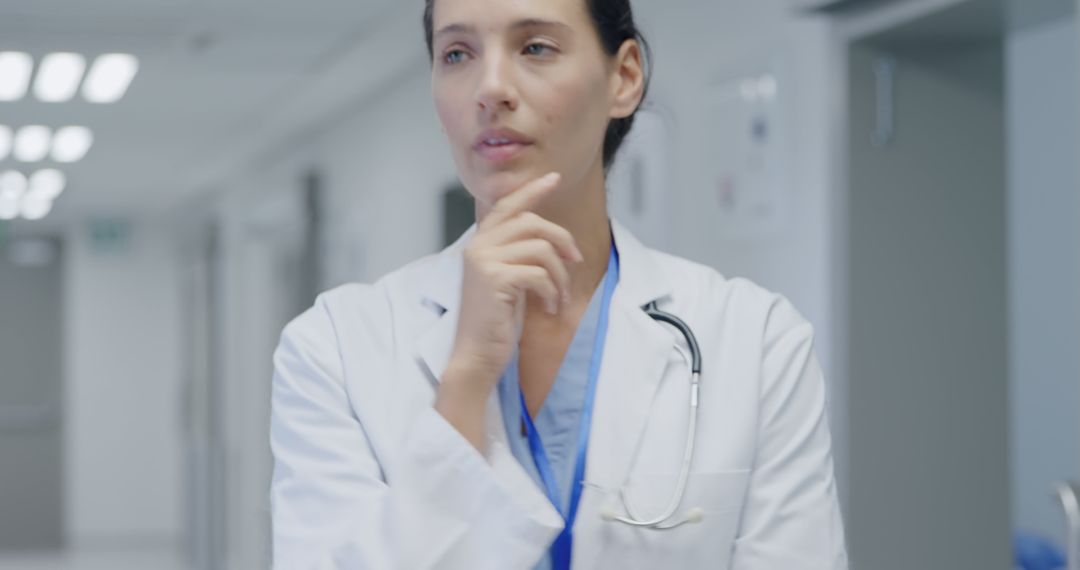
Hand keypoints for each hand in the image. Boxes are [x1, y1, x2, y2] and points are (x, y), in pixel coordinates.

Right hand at [435, 172, 583, 448]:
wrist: (477, 355)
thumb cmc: (495, 322)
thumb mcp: (509, 280)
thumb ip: (519, 255)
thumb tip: (551, 237)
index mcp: (479, 243)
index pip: (507, 206)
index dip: (532, 190)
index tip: (554, 178)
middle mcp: (478, 246)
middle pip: (532, 222)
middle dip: (562, 240)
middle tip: (575, 262)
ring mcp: (484, 260)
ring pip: (541, 248)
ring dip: (560, 275)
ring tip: (558, 296)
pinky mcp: (494, 278)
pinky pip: (539, 272)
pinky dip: (552, 291)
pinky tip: (548, 307)